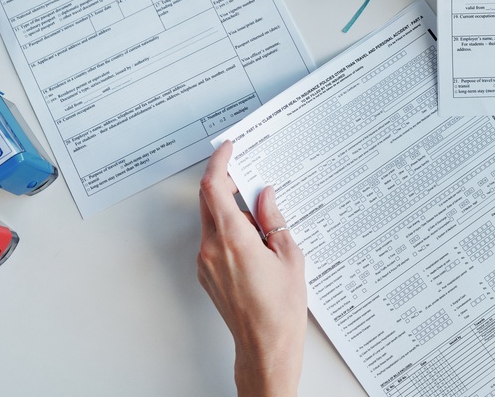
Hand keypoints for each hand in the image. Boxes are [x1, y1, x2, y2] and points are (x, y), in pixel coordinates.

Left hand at [198, 141, 306, 396]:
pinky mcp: (207, 274)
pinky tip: (251, 233)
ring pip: (210, 219)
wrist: (265, 344)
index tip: (227, 148)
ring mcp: (206, 262)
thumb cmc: (281, 308)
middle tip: (245, 170)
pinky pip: (213, 239)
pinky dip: (227, 227)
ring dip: (227, 205)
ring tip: (257, 208)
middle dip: (223, 180)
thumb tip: (265, 196)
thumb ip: (273, 220)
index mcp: (233, 239)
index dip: (219, 162)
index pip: (214, 187)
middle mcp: (212, 248)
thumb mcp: (288, 256)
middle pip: (207, 200)